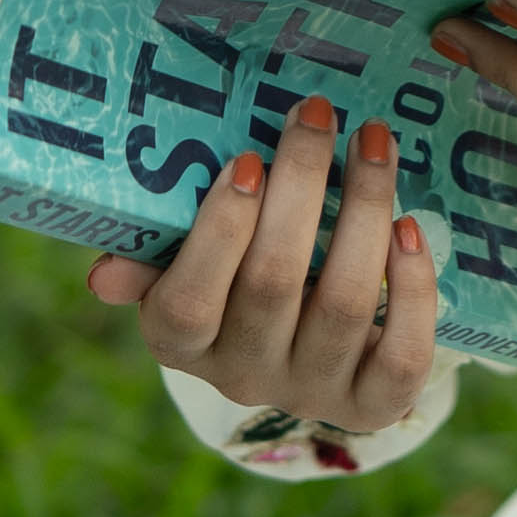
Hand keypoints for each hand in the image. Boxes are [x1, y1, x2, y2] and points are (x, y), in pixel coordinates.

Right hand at [88, 95, 439, 438]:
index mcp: (181, 341)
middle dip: (300, 187)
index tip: (246, 159)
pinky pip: (403, 353)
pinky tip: (409, 226)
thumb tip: (103, 276)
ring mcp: (313, 390)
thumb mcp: (184, 266)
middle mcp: (243, 375)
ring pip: (346, 303)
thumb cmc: (236, 277)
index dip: (219, 231)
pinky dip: (413, 287)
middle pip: (272, 283)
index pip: (187, 302)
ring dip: (364, 211)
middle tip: (317, 115)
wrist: (309, 352)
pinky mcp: (375, 402)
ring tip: (374, 143)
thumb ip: (149, 259)